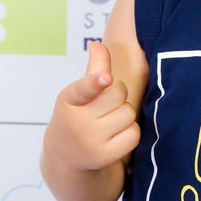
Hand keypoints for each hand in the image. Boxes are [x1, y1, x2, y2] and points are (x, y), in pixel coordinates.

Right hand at [43, 41, 140, 173]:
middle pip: (118, 94)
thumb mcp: (78, 93)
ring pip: (128, 113)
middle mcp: (77, 122)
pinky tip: (116, 135)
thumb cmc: (77, 115)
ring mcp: (90, 141)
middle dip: (117, 96)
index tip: (105, 77)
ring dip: (124, 114)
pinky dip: (130, 132)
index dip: (96, 81)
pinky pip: (133, 134)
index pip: (84, 88)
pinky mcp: (104, 157)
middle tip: (104, 106)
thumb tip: (98, 44)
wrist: (66, 156)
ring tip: (109, 121)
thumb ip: (94, 68)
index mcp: (68, 100)